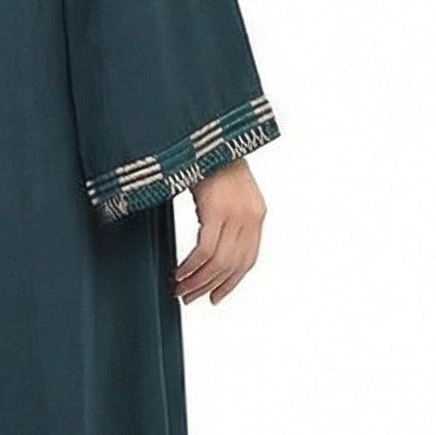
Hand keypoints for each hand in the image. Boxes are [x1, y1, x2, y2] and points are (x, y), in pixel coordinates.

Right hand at [172, 157, 265, 305]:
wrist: (207, 137)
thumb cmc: (211, 161)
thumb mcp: (228, 193)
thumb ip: (227, 219)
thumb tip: (210, 248)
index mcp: (257, 214)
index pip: (248, 260)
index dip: (231, 283)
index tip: (215, 297)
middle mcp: (251, 216)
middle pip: (233, 266)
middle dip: (209, 286)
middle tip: (189, 297)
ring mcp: (235, 213)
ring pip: (219, 262)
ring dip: (197, 281)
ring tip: (180, 289)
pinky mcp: (217, 210)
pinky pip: (205, 250)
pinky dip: (191, 266)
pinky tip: (179, 272)